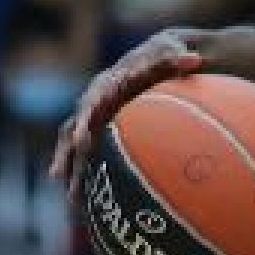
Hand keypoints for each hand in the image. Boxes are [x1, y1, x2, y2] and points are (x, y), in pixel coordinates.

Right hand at [48, 29, 203, 202]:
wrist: (152, 60)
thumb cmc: (162, 57)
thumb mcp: (171, 53)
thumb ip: (178, 58)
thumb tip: (196, 60)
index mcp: (106, 84)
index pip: (90, 104)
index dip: (83, 121)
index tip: (80, 139)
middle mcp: (93, 102)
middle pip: (72, 128)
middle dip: (66, 151)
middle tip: (59, 173)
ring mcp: (93, 117)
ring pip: (72, 145)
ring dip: (68, 168)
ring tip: (68, 197)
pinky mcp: (98, 130)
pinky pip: (85, 153)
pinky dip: (82, 173)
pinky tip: (83, 201)